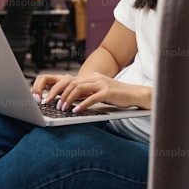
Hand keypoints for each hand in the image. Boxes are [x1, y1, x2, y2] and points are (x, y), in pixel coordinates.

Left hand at [31, 73, 151, 111]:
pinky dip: (81, 105)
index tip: (52, 99)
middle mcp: (96, 78)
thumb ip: (89, 93)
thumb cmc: (118, 96)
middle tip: (54, 105)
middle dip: (60, 94)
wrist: (135, 94)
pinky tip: (75, 111)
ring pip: (79, 89)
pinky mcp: (108, 92)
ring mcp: (102, 84)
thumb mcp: (101, 92)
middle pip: (72, 84)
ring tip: (62, 108)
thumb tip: (73, 101)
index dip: (60, 90)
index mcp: (93, 77)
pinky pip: (91, 98)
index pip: (72, 81)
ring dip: (68, 99)